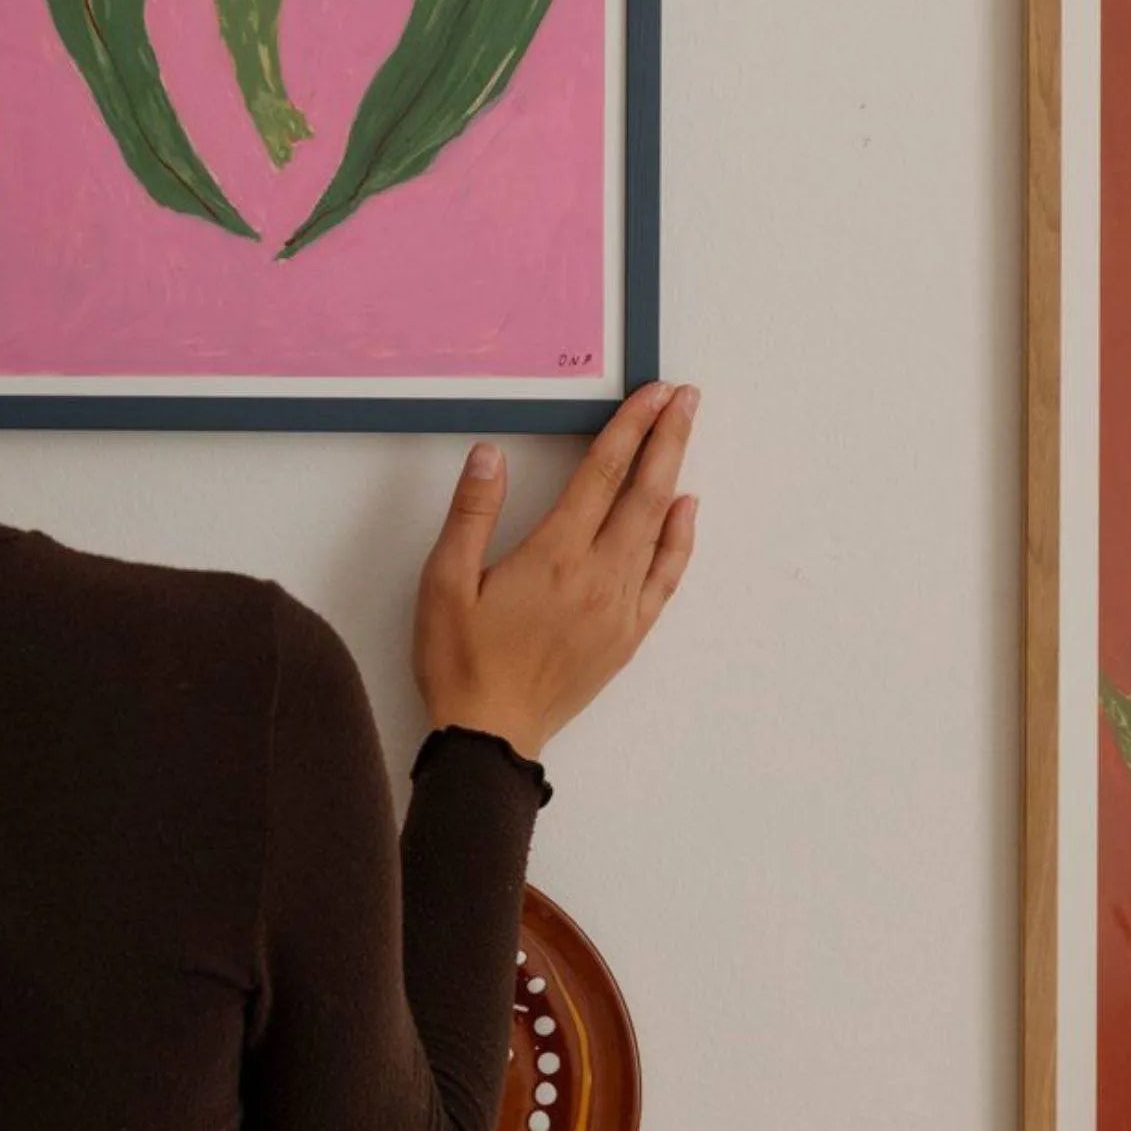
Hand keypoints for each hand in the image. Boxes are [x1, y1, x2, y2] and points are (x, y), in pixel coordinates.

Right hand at [413, 382, 700, 758]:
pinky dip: (680, 539)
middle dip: (666, 438)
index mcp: (553, 556)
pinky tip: (685, 511)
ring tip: (685, 434)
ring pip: (658, 529)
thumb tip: (491, 455)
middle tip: (684, 396)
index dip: (629, 428)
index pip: (601, 474)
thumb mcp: (445, 582)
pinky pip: (664, 577)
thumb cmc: (460, 659)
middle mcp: (597, 576)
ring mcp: (619, 608)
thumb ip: (470, 514)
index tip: (651, 394)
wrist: (490, 736)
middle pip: (642, 492)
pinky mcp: (626, 635)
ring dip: (674, 475)